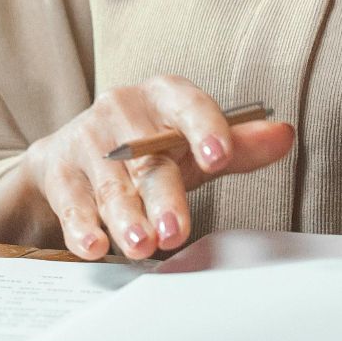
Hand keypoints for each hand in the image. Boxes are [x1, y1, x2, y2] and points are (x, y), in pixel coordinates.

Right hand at [14, 76, 293, 260]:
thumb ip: (239, 146)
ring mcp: (86, 139)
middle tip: (175, 230)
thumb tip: (284, 135)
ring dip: (125, 217)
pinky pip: (71, 202)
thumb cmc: (146, 149)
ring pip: (110, 185)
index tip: (218, 156)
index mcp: (163, 96)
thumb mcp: (191, 146)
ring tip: (141, 244)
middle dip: (162, 197)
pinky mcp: (58, 171)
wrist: (72, 155)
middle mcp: (122, 110)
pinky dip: (82, 227)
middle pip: (148, 158)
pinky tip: (93, 244)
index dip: (204, 129)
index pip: (188, 105)